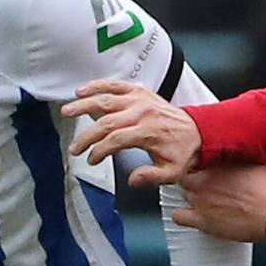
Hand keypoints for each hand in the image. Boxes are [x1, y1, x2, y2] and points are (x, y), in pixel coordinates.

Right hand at [60, 80, 201, 187]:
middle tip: (74, 148)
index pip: (115, 140)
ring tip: (67, 111)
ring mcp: (140, 99)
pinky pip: (115, 85)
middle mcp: (142, 113)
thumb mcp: (172, 173)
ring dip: (84, 104)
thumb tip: (132, 180)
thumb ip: (151, 177)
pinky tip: (82, 90)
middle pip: (106, 122)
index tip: (91, 160)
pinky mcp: (139, 91)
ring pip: (106, 99)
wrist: (198, 131)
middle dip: (86, 135)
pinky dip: (98, 85)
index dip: (99, 151)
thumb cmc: (182, 152)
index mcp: (148, 132)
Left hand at [169, 157, 265, 243]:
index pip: (195, 158)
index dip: (201, 165)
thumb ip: (249, 151)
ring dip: (192, 197)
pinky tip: (193, 216)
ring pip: (183, 194)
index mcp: (217, 160)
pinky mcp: (202, 220)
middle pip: (187, 176)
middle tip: (209, 185)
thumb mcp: (264, 157)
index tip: (208, 169)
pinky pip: (178, 217)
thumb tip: (250, 144)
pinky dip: (182, 216)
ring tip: (206, 201)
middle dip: (196, 180)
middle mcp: (205, 178)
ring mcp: (201, 199)